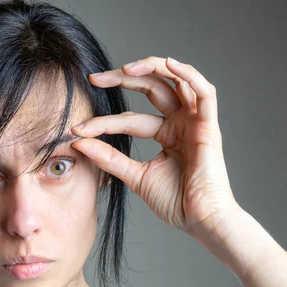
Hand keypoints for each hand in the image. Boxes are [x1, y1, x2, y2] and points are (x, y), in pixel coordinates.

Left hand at [71, 56, 239, 235]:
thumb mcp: (134, 176)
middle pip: (152, 88)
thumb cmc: (175, 202)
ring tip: (124, 69)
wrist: (200, 221)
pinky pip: (205, 92)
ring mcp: (196, 122)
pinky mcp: (210, 126)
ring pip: (176, 81)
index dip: (104, 122)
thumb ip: (109, 158)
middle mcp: (181, 122)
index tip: (78, 129)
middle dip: (123, 79)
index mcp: (167, 133)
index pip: (130, 118)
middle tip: (95, 79)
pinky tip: (169, 64)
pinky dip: (189, 75)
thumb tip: (77, 143)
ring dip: (152, 69)